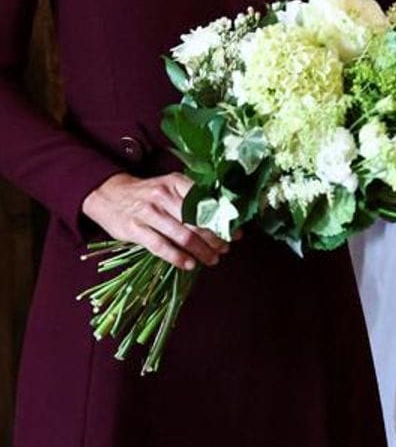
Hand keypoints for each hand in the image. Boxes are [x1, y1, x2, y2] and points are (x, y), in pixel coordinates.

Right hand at [81, 172, 230, 271]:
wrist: (108, 194)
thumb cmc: (147, 193)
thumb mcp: (169, 186)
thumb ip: (190, 197)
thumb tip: (220, 214)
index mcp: (176, 182)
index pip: (206, 202)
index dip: (223, 219)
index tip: (236, 231)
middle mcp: (164, 196)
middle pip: (197, 221)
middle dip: (215, 238)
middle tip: (226, 248)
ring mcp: (148, 213)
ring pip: (183, 235)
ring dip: (201, 250)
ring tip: (213, 259)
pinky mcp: (135, 230)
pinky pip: (161, 247)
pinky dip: (178, 258)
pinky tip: (190, 264)